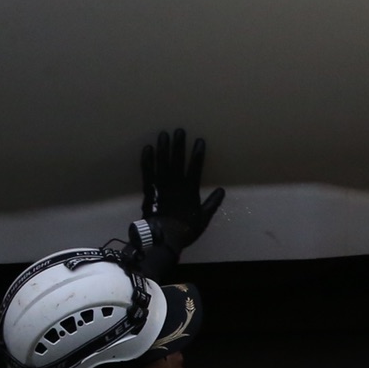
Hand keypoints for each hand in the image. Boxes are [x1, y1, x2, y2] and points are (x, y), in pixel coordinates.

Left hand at [136, 128, 224, 254]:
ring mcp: (161, 185)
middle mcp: (176, 184)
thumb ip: (212, 203)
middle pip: (178, 160)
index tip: (200, 141)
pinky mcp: (149, 189)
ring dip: (163, 148)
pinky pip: (147, 172)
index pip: (196, 167)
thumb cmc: (185, 229)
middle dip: (179, 145)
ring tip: (163, 134)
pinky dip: (147, 160)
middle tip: (179, 130)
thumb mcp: (203, 218)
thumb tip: (222, 190)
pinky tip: (147, 148)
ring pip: (162, 162)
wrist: (163, 237)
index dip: (198, 154)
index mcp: (190, 190)